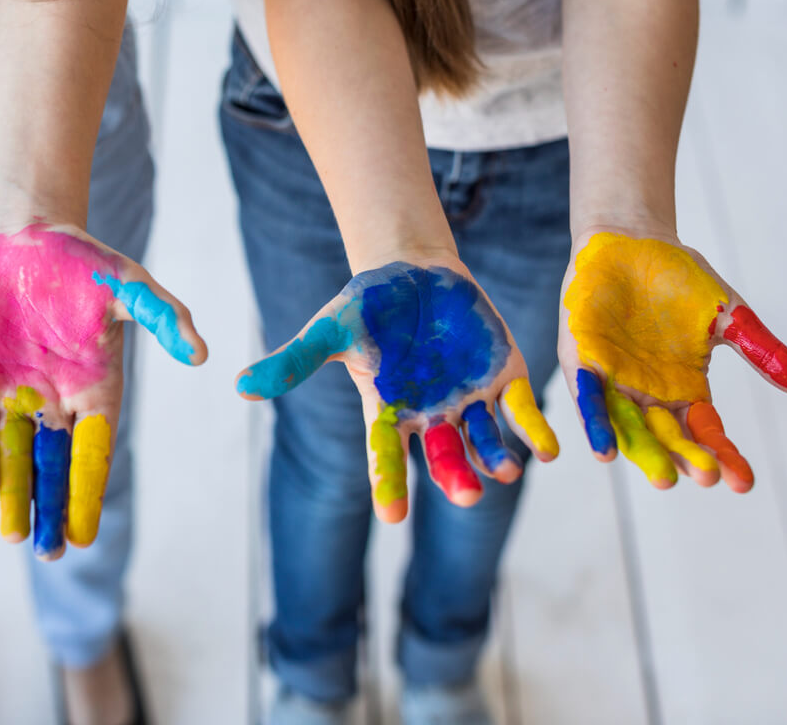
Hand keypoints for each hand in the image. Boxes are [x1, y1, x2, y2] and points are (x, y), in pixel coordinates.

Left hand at [0, 223, 206, 558]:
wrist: (22, 236)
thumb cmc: (81, 259)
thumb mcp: (127, 285)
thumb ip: (162, 317)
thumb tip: (202, 354)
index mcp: (97, 388)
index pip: (93, 451)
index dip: (88, 491)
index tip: (86, 532)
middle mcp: (56, 400)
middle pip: (54, 465)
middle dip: (52, 508)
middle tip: (51, 553)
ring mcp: (14, 392)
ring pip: (14, 455)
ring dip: (14, 494)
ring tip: (14, 536)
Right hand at [236, 259, 558, 520]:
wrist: (415, 273)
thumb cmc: (367, 305)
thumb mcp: (330, 331)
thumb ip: (293, 362)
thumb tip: (237, 387)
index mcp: (389, 412)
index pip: (386, 456)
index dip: (389, 483)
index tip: (394, 514)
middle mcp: (431, 417)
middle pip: (444, 458)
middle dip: (456, 476)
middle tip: (466, 494)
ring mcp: (470, 401)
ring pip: (485, 441)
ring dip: (496, 458)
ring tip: (507, 470)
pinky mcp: (504, 380)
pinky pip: (522, 412)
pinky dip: (534, 430)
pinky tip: (548, 449)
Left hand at [559, 231, 786, 491]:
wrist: (631, 238)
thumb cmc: (680, 278)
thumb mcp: (730, 318)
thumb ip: (763, 352)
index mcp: (684, 388)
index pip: (706, 432)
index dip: (723, 456)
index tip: (744, 483)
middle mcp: (647, 392)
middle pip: (668, 436)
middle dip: (685, 458)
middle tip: (704, 480)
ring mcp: (613, 379)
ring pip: (628, 426)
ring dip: (643, 452)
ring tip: (663, 478)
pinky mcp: (583, 359)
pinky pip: (588, 396)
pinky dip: (596, 421)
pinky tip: (605, 450)